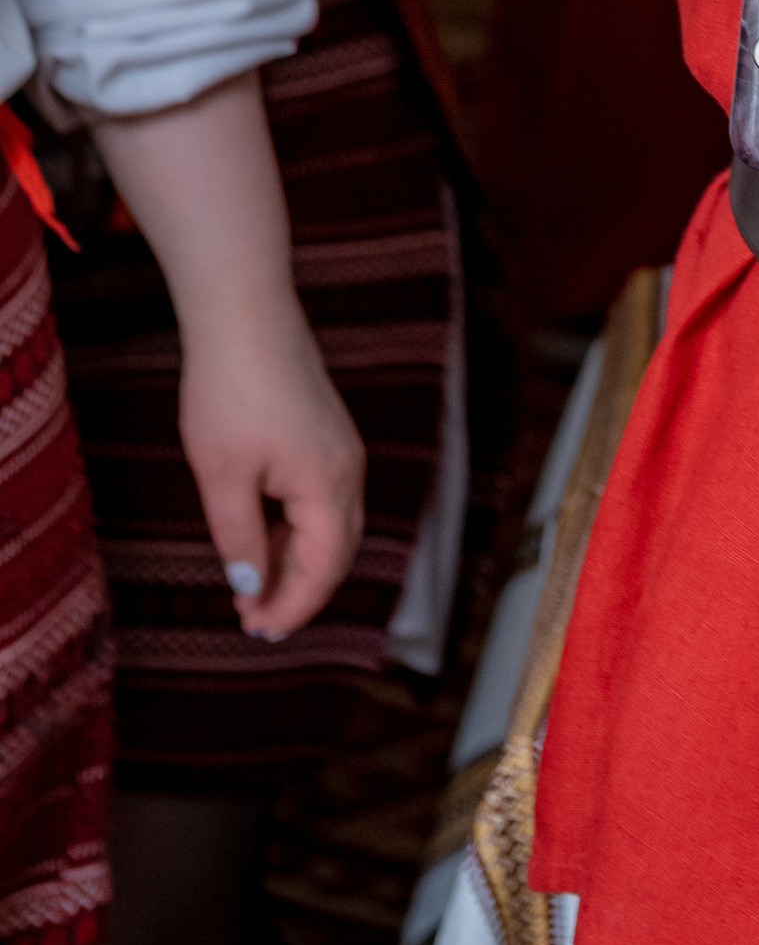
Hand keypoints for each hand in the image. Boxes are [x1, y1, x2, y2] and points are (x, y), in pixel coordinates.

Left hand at [176, 289, 365, 640]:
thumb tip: (250, 588)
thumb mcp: (223, 477)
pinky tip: (260, 533)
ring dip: (296, 561)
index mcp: (328, 485)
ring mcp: (341, 447)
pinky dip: (297, 529)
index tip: (254, 630)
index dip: (291, 608)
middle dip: (298, 592)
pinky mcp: (328, 431)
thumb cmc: (231, 392)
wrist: (246, 314)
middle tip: (252, 619)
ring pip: (333, 525)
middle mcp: (348, 469)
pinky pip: (323, 498)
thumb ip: (239, 540)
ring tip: (249, 583)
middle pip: (337, 551)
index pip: (324, 569)